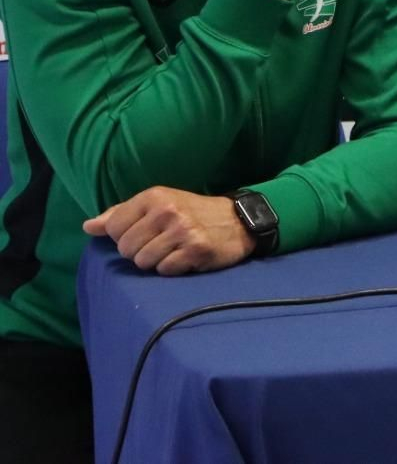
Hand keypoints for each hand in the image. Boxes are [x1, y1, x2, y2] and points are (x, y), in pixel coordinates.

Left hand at [83, 186, 254, 274]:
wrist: (239, 220)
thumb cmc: (192, 213)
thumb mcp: (157, 205)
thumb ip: (121, 214)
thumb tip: (88, 227)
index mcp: (154, 196)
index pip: (113, 228)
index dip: (124, 237)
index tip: (144, 234)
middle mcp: (167, 211)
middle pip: (127, 249)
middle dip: (140, 252)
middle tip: (161, 244)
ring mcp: (182, 230)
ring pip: (144, 262)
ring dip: (157, 262)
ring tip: (174, 251)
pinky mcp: (196, 250)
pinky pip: (165, 270)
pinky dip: (174, 268)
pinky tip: (186, 257)